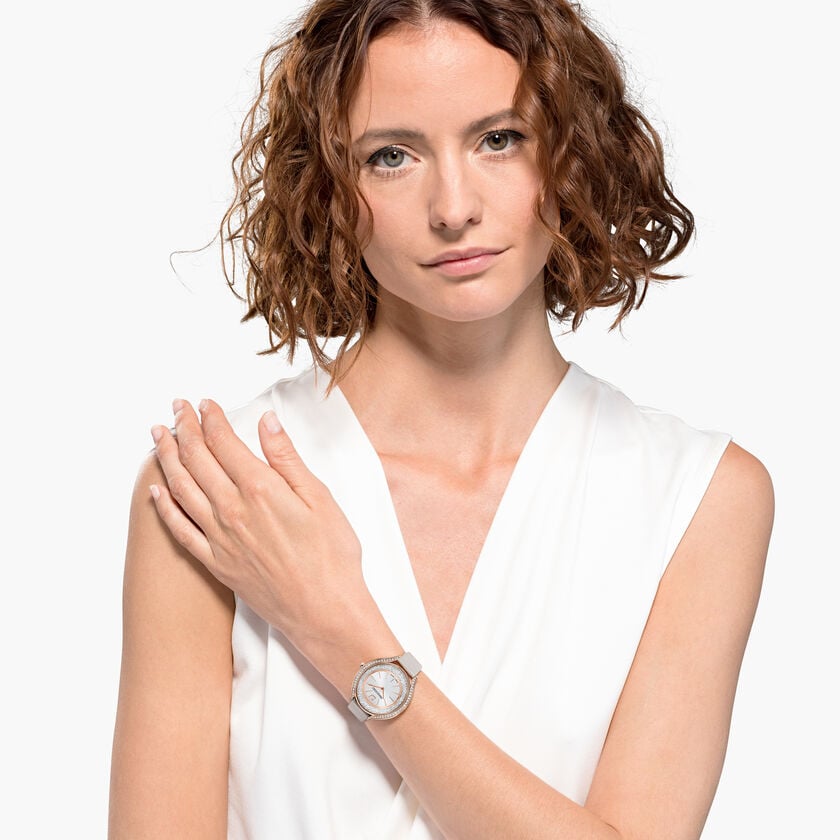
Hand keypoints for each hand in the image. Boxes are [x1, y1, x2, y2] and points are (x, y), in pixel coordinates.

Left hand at [148, 397, 371, 665]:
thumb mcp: (319, 497)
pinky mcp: (216, 563)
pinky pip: (180, 530)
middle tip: (176, 408)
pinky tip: (157, 492)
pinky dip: (164, 507)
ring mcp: (219, 538)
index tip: (204, 403)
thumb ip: (287, 458)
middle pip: (197, 459)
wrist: (324, 611)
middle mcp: (231, 510)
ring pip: (181, 489)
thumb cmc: (332, 555)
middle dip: (183, 428)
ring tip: (157, 437)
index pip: (224, 442)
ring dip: (167, 458)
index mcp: (259, 489)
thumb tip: (266, 422)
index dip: (211, 418)